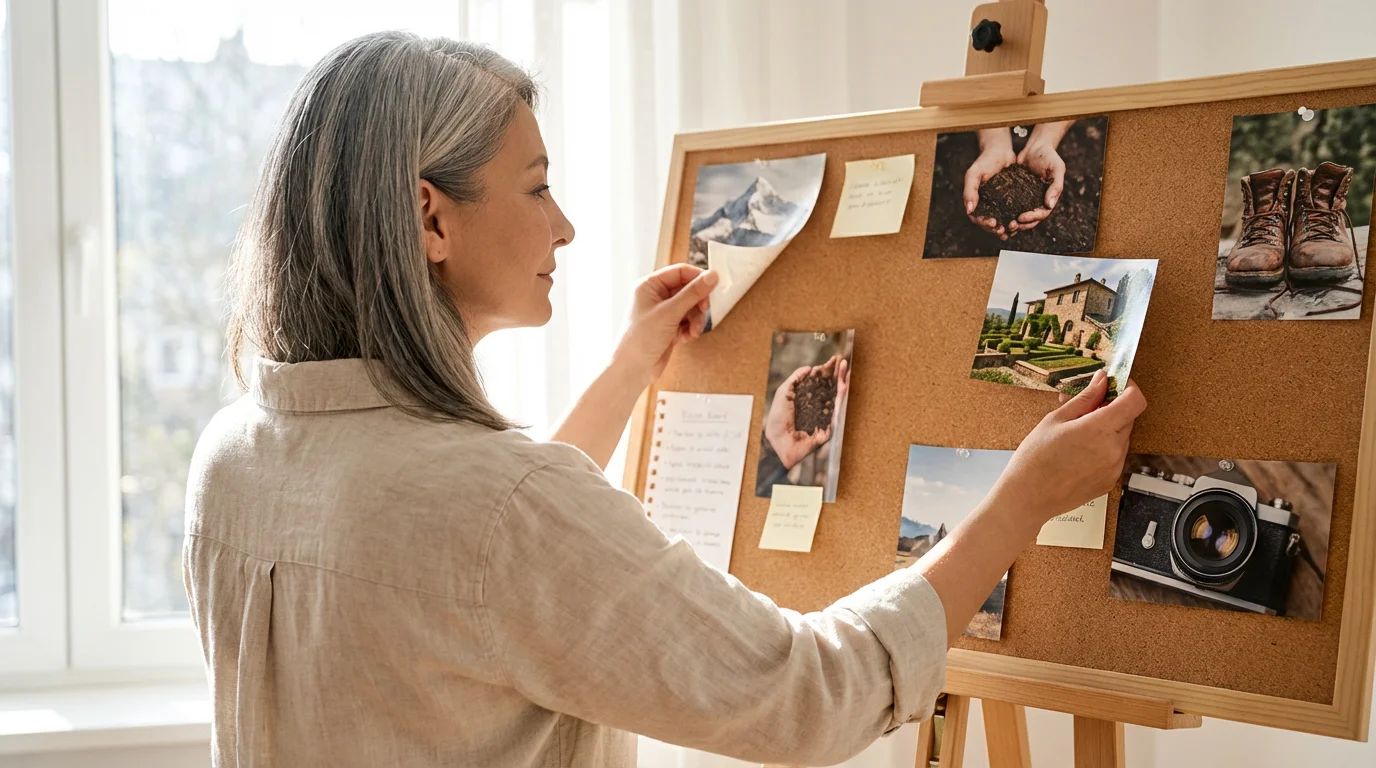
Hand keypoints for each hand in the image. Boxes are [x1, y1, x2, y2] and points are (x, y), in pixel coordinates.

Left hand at [611, 264, 716, 386]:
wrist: (632, 370)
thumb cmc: (640, 339)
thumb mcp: (669, 313)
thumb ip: (692, 294)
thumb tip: (712, 276)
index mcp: (649, 286)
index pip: (679, 272)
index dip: (697, 277)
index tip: (713, 285)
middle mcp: (655, 297)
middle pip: (687, 290)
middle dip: (697, 302)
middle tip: (704, 310)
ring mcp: (662, 313)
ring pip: (690, 307)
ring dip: (696, 318)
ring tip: (694, 330)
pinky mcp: (668, 328)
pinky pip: (687, 321)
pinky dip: (691, 328)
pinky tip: (687, 337)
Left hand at [764, 363, 840, 469]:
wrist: (781, 440)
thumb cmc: (778, 418)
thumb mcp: (783, 393)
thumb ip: (795, 378)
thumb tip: (809, 368)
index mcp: (803, 399)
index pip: (817, 382)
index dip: (824, 371)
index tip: (831, 360)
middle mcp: (814, 406)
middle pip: (828, 386)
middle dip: (835, 373)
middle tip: (840, 360)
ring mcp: (823, 415)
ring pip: (835, 395)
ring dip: (841, 381)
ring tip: (844, 367)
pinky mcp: (829, 425)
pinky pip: (837, 409)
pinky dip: (841, 396)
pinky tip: (844, 384)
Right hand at [963, 129, 1016, 239]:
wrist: (1001, 151)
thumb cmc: (985, 161)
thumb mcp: (974, 174)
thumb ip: (969, 191)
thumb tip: (969, 211)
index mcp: (976, 201)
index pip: (977, 218)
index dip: (984, 223)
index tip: (993, 223)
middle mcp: (987, 205)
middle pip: (989, 223)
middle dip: (996, 229)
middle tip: (1003, 230)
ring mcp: (999, 203)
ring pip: (1001, 220)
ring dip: (1006, 228)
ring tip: (1013, 229)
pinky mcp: (1011, 200)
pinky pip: (1012, 213)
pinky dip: (1015, 219)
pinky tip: (1021, 222)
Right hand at [991, 370, 1146, 524]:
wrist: (1028, 497)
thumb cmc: (1035, 459)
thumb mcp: (1055, 420)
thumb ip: (1085, 399)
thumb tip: (1102, 380)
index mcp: (1099, 430)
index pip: (1135, 401)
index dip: (1129, 388)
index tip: (1115, 384)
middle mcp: (1113, 449)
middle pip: (1128, 418)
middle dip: (1111, 409)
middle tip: (1083, 410)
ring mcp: (1114, 468)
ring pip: (1122, 437)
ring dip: (1107, 430)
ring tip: (1076, 435)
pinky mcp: (1110, 481)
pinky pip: (1115, 456)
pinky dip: (1103, 449)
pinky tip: (1079, 453)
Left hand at [1010, 130, 1067, 233]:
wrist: (1036, 146)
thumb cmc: (1049, 156)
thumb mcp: (1057, 168)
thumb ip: (1056, 186)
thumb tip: (1049, 205)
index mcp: (1049, 198)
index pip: (1041, 214)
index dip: (1032, 218)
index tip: (1021, 218)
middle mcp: (1037, 201)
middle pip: (1030, 219)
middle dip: (1021, 224)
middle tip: (1010, 225)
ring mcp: (1026, 198)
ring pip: (1019, 215)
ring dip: (1012, 222)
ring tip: (1002, 224)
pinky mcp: (1016, 193)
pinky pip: (1010, 205)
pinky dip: (1005, 211)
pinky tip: (995, 214)